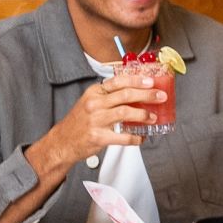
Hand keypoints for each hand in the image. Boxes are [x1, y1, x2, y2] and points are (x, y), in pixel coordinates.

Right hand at [35, 73, 162, 168]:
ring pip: (126, 113)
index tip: (151, 81)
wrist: (61, 142)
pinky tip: (141, 137)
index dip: (137, 80)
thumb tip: (138, 93)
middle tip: (161, 97)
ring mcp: (96, 120)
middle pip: (126, 95)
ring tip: (153, 117)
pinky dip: (135, 137)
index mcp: (94, 93)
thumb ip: (109, 96)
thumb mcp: (90, 102)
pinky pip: (123, 137)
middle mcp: (94, 104)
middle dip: (147, 95)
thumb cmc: (80, 122)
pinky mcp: (98, 137)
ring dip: (143, 115)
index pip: (118, 81)